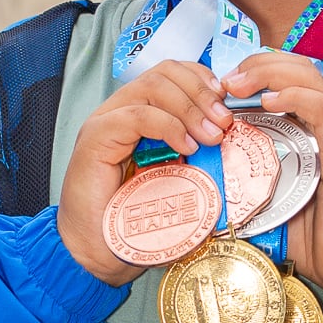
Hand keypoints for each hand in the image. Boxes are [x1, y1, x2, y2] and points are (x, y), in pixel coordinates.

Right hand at [57, 59, 231, 282]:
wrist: (93, 250)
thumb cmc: (130, 219)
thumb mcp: (174, 179)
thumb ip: (193, 154)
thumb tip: (228, 140)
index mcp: (138, 113)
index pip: (172, 73)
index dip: (203, 80)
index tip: (226, 103)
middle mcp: (120, 110)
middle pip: (165, 72)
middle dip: (202, 92)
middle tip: (224, 122)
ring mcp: (105, 120)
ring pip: (154, 87)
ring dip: (191, 108)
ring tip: (211, 135)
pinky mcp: (96, 137)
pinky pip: (137, 116)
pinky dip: (168, 127)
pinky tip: (186, 147)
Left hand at [224, 53, 322, 299]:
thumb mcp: (272, 216)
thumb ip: (246, 200)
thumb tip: (203, 202)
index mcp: (313, 138)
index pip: (289, 84)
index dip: (257, 74)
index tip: (220, 87)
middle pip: (299, 71)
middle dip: (259, 65)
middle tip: (224, 80)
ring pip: (311, 81)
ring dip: (271, 73)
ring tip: (238, 82)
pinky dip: (297, 97)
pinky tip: (270, 100)